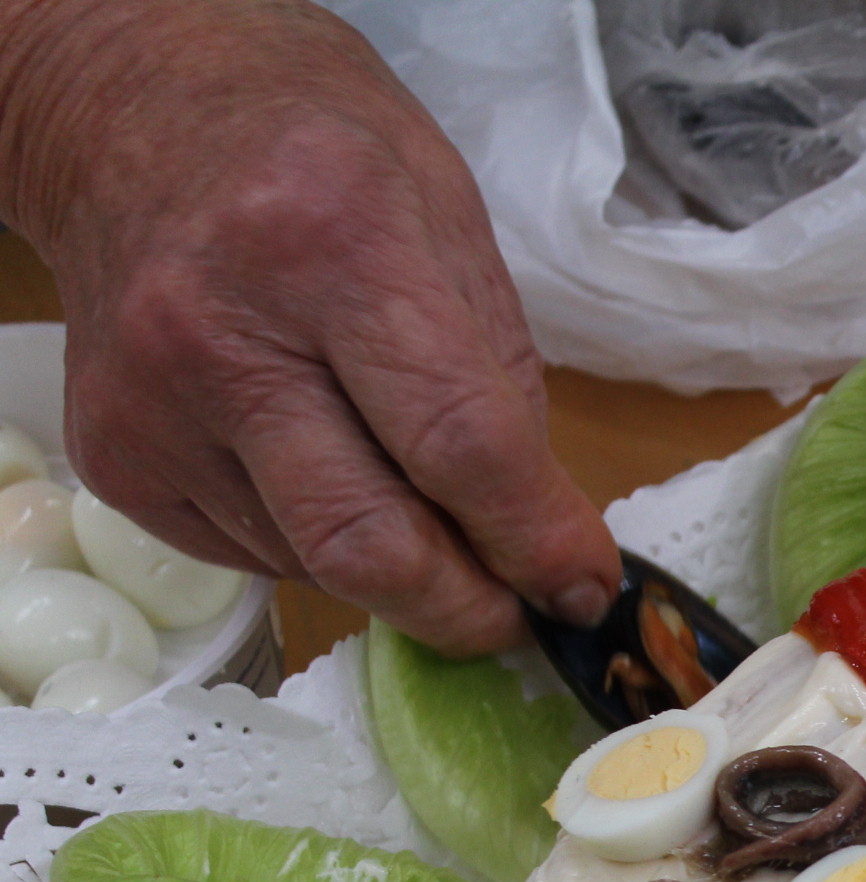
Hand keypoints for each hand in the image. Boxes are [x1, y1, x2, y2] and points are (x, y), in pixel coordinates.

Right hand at [0, 0, 619, 654]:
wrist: (135, 110)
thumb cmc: (317, 156)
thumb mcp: (451, 221)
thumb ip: (501, 379)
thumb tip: (540, 533)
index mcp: (333, 246)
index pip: (458, 445)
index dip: (535, 541)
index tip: (583, 590)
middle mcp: (221, 331)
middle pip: (368, 542)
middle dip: (467, 610)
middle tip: (521, 619)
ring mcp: (151, 402)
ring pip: (313, 562)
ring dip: (399, 573)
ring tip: (430, 518)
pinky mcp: (113, 456)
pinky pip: (251, 553)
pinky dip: (318, 546)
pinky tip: (332, 474)